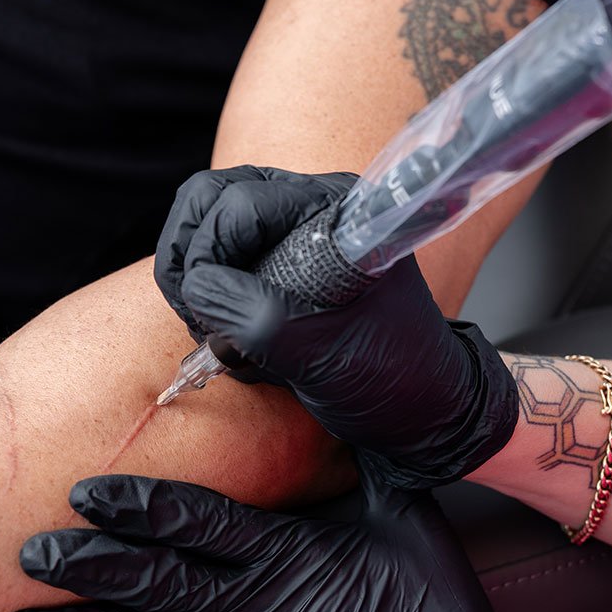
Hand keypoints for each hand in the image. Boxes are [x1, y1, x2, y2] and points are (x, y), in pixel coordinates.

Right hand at [155, 165, 517, 487]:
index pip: (241, 202)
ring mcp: (290, 234)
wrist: (419, 411)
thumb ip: (252, 314)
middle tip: (200, 317)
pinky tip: (226, 336)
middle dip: (192, 259)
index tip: (210, 311)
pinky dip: (205, 296)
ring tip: (213, 330)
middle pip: (211, 199)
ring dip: (193, 278)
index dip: (211, 253)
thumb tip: (199, 287)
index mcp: (336, 210)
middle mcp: (311, 209)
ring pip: (204, 225)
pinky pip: (216, 259)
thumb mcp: (317, 353)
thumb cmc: (389, 378)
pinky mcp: (275, 265)